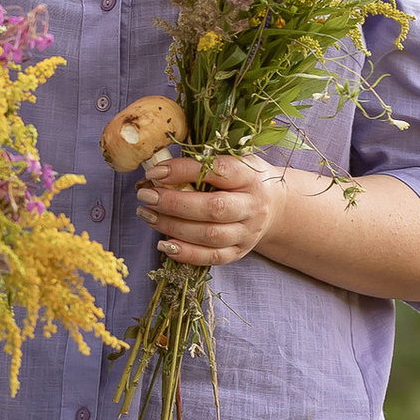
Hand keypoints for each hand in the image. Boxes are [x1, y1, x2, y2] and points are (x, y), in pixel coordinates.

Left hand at [136, 147, 289, 270]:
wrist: (273, 206)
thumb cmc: (241, 179)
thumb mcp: (229, 161)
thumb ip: (197, 164)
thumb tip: (153, 174)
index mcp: (250, 176)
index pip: (218, 170)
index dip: (183, 170)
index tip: (155, 171)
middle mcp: (252, 206)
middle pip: (214, 208)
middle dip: (174, 203)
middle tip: (145, 196)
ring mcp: (247, 232)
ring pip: (210, 235)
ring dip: (173, 227)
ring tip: (148, 215)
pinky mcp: (239, 252)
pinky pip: (212, 257)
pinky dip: (186, 253)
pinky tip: (164, 244)